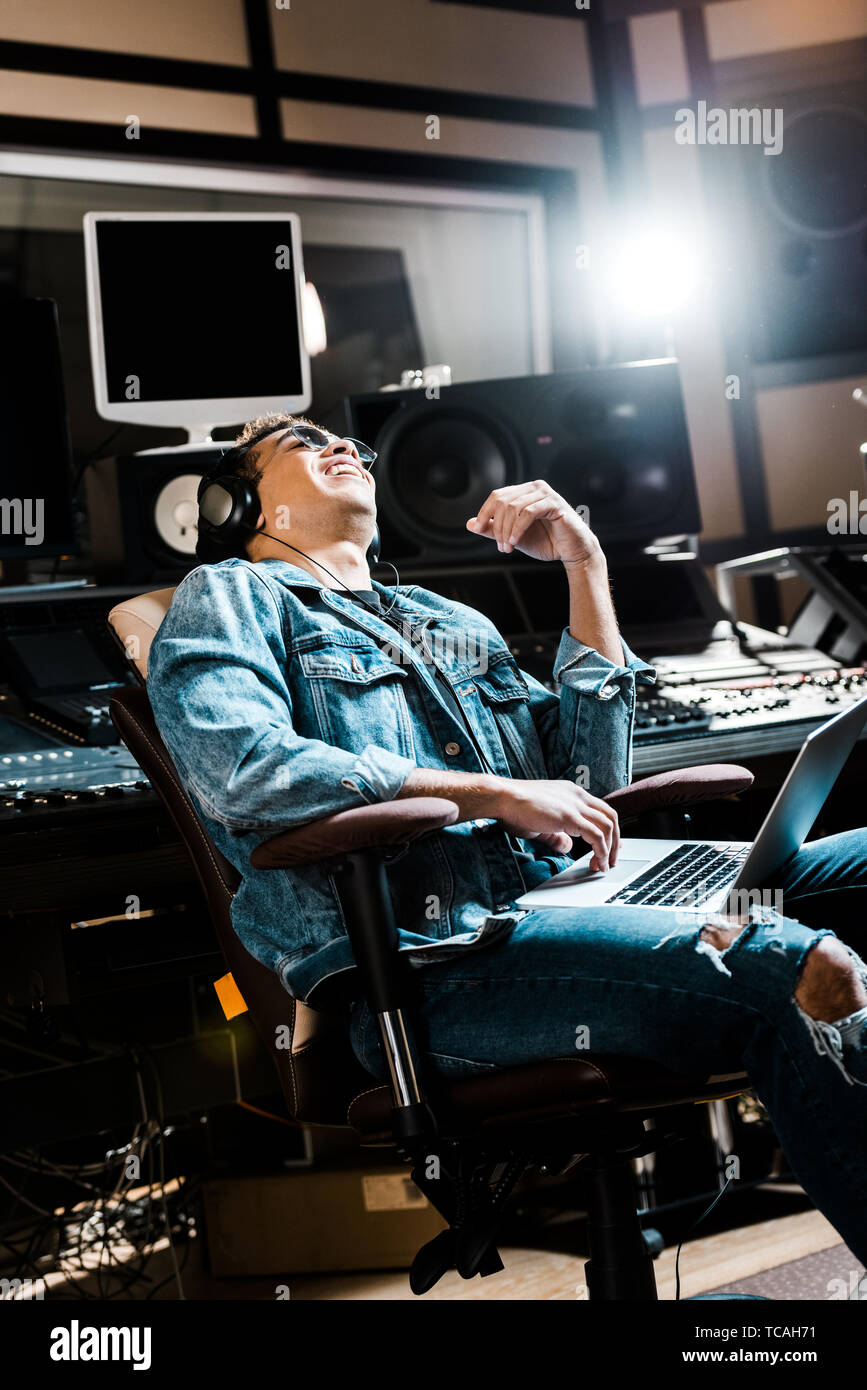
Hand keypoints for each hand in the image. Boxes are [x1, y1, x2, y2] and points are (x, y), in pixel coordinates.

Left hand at [466, 479, 599, 565]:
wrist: (573, 552)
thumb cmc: (546, 542)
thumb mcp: (513, 537)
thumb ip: (493, 530)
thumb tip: (469, 524)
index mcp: (524, 492)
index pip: (497, 496)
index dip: (484, 512)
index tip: (477, 528)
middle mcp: (535, 488)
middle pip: (503, 501)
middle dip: (496, 526)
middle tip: (500, 547)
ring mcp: (546, 493)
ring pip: (514, 507)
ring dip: (506, 530)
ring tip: (507, 548)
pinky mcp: (555, 504)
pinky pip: (528, 512)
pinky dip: (518, 528)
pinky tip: (514, 541)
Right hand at [491, 779, 619, 871]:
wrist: (502, 797)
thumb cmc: (514, 807)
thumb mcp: (540, 823)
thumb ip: (556, 835)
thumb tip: (567, 847)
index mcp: (571, 793)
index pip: (601, 810)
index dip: (609, 830)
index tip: (610, 846)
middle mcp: (577, 796)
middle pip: (611, 817)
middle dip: (615, 841)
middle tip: (612, 859)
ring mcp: (575, 805)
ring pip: (608, 826)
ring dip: (610, 849)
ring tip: (604, 865)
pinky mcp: (570, 817)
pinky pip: (596, 836)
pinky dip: (601, 851)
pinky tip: (597, 862)